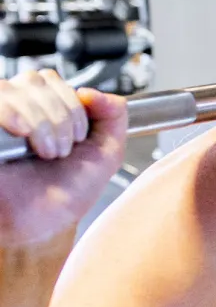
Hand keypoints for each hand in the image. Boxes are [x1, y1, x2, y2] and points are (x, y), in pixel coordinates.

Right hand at [0, 70, 127, 246]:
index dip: (74, 107)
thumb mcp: (105, 155)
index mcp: (45, 110)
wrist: (37, 226)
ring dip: (42, 122)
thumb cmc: (63, 195)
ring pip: (17, 88)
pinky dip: (12, 111)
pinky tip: (22, 131)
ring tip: (45, 153)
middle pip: (38, 80)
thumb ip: (114, 117)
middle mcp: (17, 109)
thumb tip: (96, 92)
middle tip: (61, 151)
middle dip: (62, 118)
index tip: (77, 140)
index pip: (55, 81)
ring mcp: (0, 119)